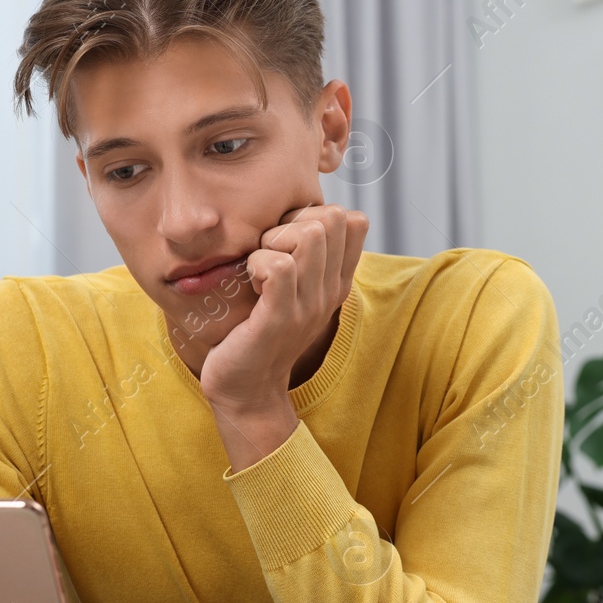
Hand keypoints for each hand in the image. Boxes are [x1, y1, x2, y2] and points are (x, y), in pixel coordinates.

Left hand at [200, 203, 368, 411]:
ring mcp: (308, 306)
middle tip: (268, 249)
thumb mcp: (290, 292)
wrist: (246, 388)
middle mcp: (330, 291)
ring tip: (258, 266)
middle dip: (293, 220)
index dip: (315, 213)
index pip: (355, 221)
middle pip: (334, 217)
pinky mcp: (279, 318)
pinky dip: (258, 262)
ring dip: (274, 240)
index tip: (286, 239)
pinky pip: (280, 266)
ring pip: (310, 234)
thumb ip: (301, 259)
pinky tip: (249, 281)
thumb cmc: (257, 331)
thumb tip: (292, 215)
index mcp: (336, 282)